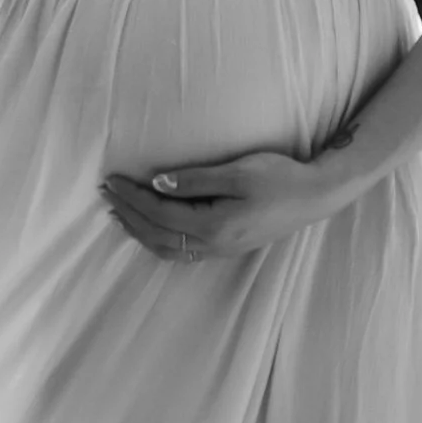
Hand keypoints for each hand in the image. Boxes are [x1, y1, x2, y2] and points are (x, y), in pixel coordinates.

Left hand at [101, 144, 350, 262]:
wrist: (315, 196)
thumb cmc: (280, 177)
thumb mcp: (238, 171)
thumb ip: (196, 179)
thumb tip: (157, 183)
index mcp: (214, 225)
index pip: (159, 213)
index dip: (132, 197)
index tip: (112, 180)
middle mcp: (214, 245)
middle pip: (157, 235)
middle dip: (128, 214)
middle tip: (106, 193)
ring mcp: (221, 250)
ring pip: (167, 249)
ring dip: (139, 231)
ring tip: (118, 213)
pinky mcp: (227, 247)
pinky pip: (182, 251)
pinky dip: (158, 240)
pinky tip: (150, 228)